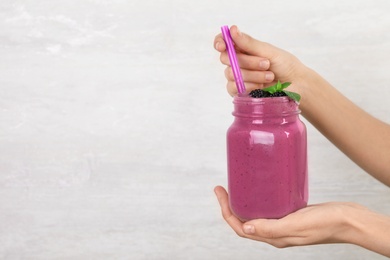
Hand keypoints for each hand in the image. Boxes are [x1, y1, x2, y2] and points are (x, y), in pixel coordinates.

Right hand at [213, 25, 308, 95]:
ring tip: (270, 76)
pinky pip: (233, 88)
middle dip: (247, 62)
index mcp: (243, 48)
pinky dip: (249, 86)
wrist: (296, 85)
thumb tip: (232, 30)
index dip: (219, 42)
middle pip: (226, 59)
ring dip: (253, 75)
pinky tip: (261, 87)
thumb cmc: (285, 65)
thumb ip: (249, 43)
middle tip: (266, 63)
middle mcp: (237, 61)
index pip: (223, 42)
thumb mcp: (268, 51)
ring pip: (231, 74)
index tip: (223, 46)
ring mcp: (237, 77)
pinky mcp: (239, 91)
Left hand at [214, 186, 362, 247]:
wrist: (349, 220)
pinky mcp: (291, 214)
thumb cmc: (326, 224)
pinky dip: (260, 199)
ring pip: (256, 214)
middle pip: (245, 220)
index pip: (241, 228)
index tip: (220, 192)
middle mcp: (276, 232)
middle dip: (231, 206)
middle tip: (224, 188)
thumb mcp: (295, 225)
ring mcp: (283, 223)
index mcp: (274, 237)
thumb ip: (270, 227)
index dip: (226, 211)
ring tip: (238, 187)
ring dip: (244, 202)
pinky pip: (270, 208)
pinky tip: (261, 187)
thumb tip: (246, 228)